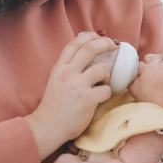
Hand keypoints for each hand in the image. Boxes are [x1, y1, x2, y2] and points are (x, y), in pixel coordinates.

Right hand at [25, 32, 116, 159]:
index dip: (90, 36)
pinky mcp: (87, 100)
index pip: (75, 43)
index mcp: (59, 67)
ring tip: (103, 81)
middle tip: (114, 45)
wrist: (48, 126)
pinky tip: (101, 97)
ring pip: (102, 69)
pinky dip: (107, 92)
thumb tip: (86, 53)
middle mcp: (68, 74)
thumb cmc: (54, 104)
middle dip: (105, 43)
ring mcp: (77, 86)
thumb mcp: (56, 79)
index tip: (99, 36)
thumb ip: (68, 67)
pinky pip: (106, 90)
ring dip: (107, 74)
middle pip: (90, 49)